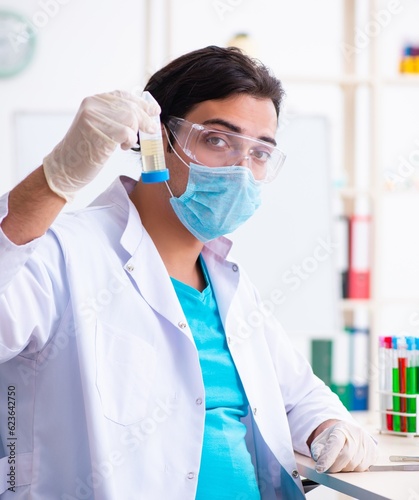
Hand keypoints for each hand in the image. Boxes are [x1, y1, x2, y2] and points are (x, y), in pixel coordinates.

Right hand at [43, 90, 159, 201]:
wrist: (66, 167)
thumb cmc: (86, 150)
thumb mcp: (101, 127)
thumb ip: (117, 117)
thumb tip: (148, 113)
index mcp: (94, 101)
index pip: (123, 96)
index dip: (142, 103)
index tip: (154, 110)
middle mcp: (92, 105)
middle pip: (130, 107)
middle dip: (145, 120)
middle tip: (151, 130)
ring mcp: (93, 117)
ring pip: (130, 118)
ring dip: (134, 133)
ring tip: (128, 143)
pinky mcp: (97, 131)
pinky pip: (126, 132)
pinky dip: (129, 141)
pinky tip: (122, 147)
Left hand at [310, 421, 377, 472]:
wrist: (347, 431)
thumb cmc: (333, 437)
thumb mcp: (321, 440)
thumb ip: (317, 449)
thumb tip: (317, 458)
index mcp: (341, 428)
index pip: (335, 444)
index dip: (327, 458)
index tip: (320, 468)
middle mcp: (356, 433)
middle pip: (346, 456)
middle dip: (335, 466)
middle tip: (330, 468)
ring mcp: (367, 442)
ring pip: (356, 465)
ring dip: (345, 469)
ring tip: (340, 462)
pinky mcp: (374, 451)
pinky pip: (364, 468)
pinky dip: (355, 469)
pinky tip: (350, 462)